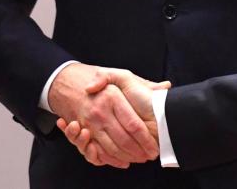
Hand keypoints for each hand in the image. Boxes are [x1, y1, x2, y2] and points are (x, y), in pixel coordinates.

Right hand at [48, 63, 162, 166]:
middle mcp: (100, 111)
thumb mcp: (122, 76)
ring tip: (139, 159)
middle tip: (150, 156)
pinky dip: (110, 160)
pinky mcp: (83, 132)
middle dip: (139, 151)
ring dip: (127, 157)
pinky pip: (97, 152)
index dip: (145, 138)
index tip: (155, 146)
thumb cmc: (103, 83)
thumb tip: (166, 86)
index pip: (133, 124)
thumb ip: (144, 82)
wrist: (70, 84)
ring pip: (111, 148)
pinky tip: (122, 161)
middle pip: (123, 140)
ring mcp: (90, 123)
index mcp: (112, 97)